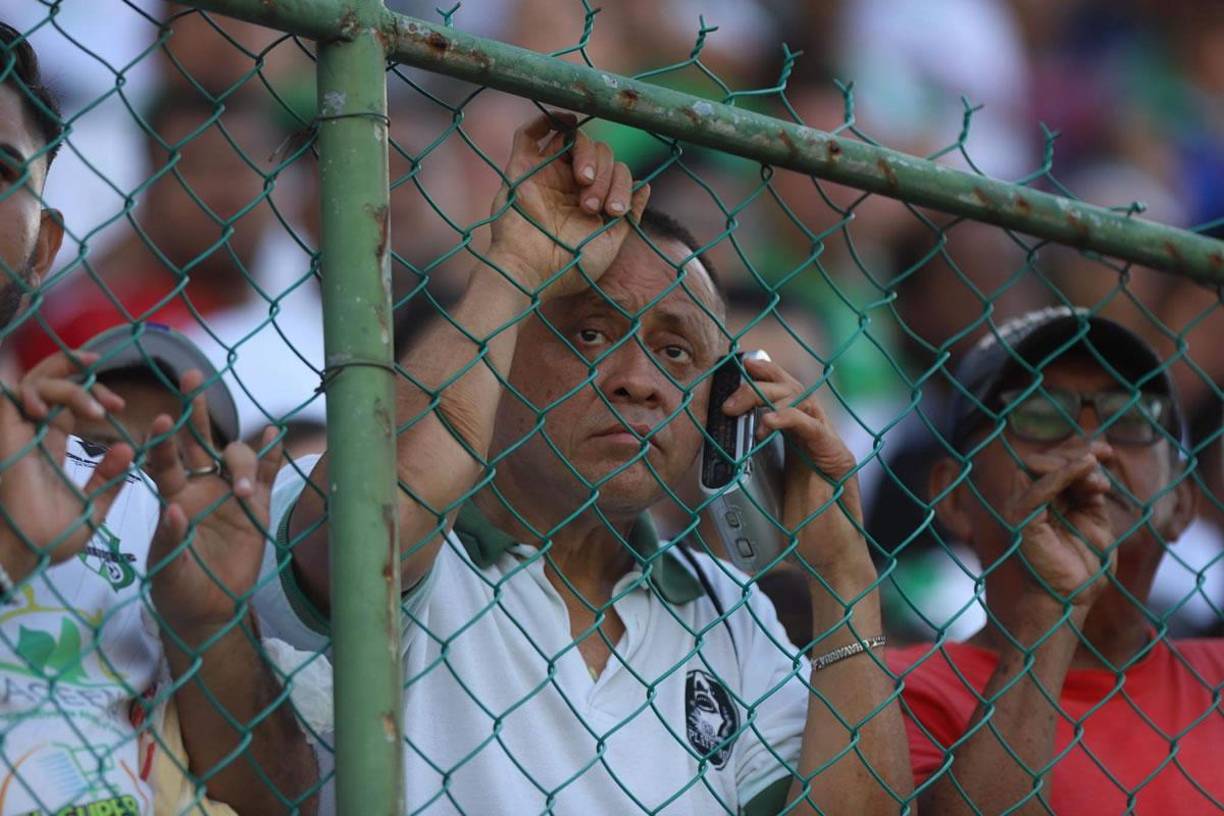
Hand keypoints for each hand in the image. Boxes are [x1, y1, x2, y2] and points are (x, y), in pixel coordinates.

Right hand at [0, 351, 134, 577]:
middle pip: (48, 381)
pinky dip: (34, 392)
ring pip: (35, 382)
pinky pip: (12, 396)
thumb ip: (108, 479)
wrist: (28, 554)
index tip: (120, 405)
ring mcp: (17, 432)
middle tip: (110, 390)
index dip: (90, 391)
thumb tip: (129, 450)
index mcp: (49, 444)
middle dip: (78, 370)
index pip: (65, 401)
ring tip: (96, 411)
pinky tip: (50, 409)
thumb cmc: (53, 537)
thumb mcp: (91, 506)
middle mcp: (31, 432)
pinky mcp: (6, 436)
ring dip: (68, 385)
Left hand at [146, 370, 282, 642]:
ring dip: (242, 462)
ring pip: (236, 457)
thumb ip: (170, 541)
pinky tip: (275, 435)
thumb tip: (175, 510)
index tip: (162, 419)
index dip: (164, 439)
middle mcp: (201, 487)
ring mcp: (231, 494)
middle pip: (198, 441)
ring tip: (245, 491)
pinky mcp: (258, 507)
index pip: (165, 460)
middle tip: (192, 377)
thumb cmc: (177, 589)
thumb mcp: (166, 570)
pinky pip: (268, 474)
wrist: (210, 610)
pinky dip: (273, 455)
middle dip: (196, 410)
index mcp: (172, 496)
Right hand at [487, 112, 650, 299]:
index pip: (616, 173)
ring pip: (573, 139)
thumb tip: (645, 185)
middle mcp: (569, 184)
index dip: (621, 185)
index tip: (613, 212)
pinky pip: (530, 134)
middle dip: (606, 175)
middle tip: (592, 205)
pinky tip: (566, 121)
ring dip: (587, 153)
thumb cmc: (569, 268)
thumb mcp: (610, 243)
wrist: (531, 273)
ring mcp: (546, 174)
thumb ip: (628, 215)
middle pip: (599, 153)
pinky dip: (547, 120)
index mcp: (590, 200)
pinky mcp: (522, 169)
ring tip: (584, 179)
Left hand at [720, 355, 869, 582]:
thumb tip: (708, 476)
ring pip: (803, 398)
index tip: (734, 365)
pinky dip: (789, 418)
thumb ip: (746, 475)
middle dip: (761, 378)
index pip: (782, 393)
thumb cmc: (798, 530)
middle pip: (793, 387)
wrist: (828, 559)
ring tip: (737, 406)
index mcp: (798, 438)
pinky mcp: (837, 458)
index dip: (762, 375)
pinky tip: (767, 422)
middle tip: (731, 383)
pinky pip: (813, 427)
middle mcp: (816, 434)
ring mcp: (828, 444)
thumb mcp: (763, 494)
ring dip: (767, 395)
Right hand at [1001, 441, 1114, 609]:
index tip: (1106, 451)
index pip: (1052, 460)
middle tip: (1103, 463)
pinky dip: (1062, 475)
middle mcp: (1027, 500)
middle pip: (1043, 457)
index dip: (1076, 448)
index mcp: (1043, 499)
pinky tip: (1085, 469)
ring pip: (1037, 465)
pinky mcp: (1022, 521)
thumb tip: (1091, 460)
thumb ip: (1089, 491)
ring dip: (1072, 464)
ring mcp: (1021, 509)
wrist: (1073, 599)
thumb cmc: (1082, 566)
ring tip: (1099, 482)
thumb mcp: (1095, 519)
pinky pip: (1039, 490)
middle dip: (1076, 453)